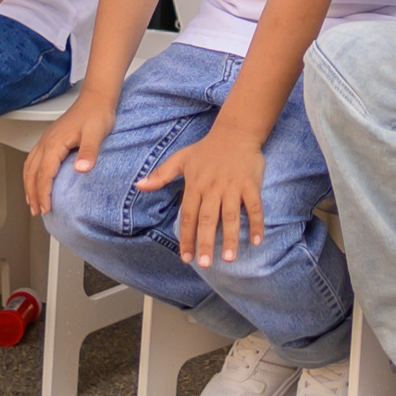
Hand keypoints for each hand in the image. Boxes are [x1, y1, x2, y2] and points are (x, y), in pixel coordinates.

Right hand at [23, 91, 116, 215]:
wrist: (96, 98)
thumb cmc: (97, 113)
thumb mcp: (97, 133)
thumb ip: (89, 151)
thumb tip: (82, 169)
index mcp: (55, 143)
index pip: (44, 174)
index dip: (43, 193)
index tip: (46, 208)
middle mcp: (47, 142)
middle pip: (32, 172)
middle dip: (33, 193)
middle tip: (37, 211)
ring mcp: (46, 140)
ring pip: (30, 166)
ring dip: (29, 185)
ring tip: (32, 202)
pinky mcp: (50, 139)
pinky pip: (33, 159)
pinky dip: (31, 174)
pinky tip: (34, 180)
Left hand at [141, 129, 267, 267]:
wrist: (236, 132)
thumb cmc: (207, 148)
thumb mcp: (181, 159)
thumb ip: (161, 175)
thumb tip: (139, 186)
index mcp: (195, 184)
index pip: (188, 215)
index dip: (186, 237)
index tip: (186, 258)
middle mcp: (213, 188)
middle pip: (208, 219)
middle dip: (205, 242)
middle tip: (204, 263)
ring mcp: (233, 186)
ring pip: (231, 215)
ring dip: (230, 237)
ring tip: (229, 258)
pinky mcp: (250, 184)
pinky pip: (255, 206)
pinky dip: (256, 224)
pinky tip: (257, 241)